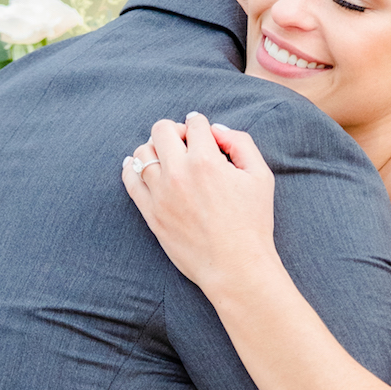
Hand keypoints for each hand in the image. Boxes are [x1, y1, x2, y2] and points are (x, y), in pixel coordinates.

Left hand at [121, 114, 277, 301]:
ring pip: (142, 152)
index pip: (194, 122)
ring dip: (155, 148)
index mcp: (206, 160)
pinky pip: (130, 179)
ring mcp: (160, 193)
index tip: (205, 137)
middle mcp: (179, 173)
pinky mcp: (151, 213)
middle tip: (185, 144)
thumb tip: (217, 130)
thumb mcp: (260, 176)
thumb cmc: (252, 223)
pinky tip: (138, 166)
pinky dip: (131, 167)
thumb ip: (241, 143)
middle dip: (175, 130)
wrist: (236, 267)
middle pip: (161, 129)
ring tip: (167, 159)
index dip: (201, 125)